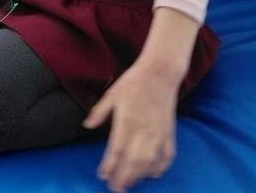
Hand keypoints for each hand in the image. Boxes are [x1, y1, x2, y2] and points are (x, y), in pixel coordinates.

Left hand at [83, 60, 180, 191]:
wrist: (160, 73)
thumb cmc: (133, 82)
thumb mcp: (111, 93)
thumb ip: (99, 111)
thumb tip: (87, 125)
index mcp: (127, 120)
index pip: (116, 149)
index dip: (109, 165)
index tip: (102, 175)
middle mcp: (143, 129)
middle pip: (133, 160)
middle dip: (123, 177)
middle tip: (115, 188)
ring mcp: (158, 132)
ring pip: (149, 161)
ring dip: (139, 176)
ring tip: (129, 184)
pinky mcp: (169, 132)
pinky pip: (167, 155)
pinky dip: (161, 167)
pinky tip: (153, 175)